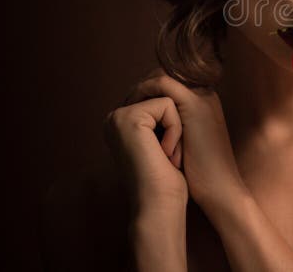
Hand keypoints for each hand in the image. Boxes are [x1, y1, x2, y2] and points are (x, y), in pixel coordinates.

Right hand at [103, 81, 187, 215]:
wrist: (162, 203)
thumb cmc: (167, 178)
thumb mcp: (163, 138)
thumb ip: (161, 113)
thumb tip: (172, 88)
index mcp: (121, 122)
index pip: (158, 96)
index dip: (174, 119)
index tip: (166, 151)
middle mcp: (115, 117)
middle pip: (161, 93)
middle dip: (174, 121)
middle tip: (167, 154)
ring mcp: (118, 116)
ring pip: (165, 98)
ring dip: (176, 127)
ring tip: (167, 154)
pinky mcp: (128, 117)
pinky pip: (166, 105)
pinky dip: (175, 129)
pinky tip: (165, 154)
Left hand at [121, 68, 245, 212]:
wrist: (219, 188)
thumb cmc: (200, 175)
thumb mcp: (184, 145)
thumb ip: (170, 130)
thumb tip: (143, 129)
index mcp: (203, 103)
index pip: (168, 83)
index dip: (146, 93)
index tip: (129, 110)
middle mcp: (204, 94)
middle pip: (163, 75)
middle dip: (140, 90)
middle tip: (124, 107)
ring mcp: (201, 96)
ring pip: (161, 75)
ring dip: (140, 92)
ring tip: (127, 110)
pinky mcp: (194, 104)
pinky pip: (163, 84)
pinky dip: (146, 97)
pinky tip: (136, 113)